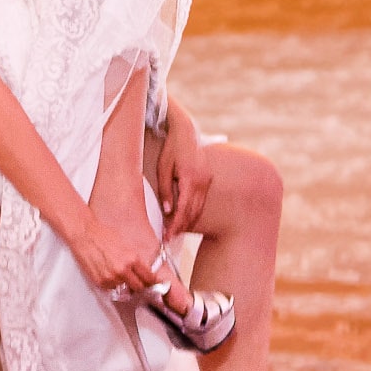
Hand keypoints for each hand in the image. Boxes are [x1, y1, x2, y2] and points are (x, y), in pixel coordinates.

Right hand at [65, 200, 169, 297]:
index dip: (151, 281)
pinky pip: (111, 289)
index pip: (148, 278)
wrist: (85, 234)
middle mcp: (122, 270)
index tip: (152, 282)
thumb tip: (141, 271)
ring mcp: (111, 277)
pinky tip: (110, 274)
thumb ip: (134, 260)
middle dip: (140, 286)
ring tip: (120, 275)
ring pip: (124, 290)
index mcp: (132, 259)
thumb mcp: (126, 245)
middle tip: (138, 283)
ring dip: (124, 285)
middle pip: (138, 287)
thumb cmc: (103, 235)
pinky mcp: (100, 281)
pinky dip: (112, 284)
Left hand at [155, 102, 213, 238]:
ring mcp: (207, 180)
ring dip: (188, 221)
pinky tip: (184, 218)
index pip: (183, 209)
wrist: (186, 132)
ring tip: (175, 232)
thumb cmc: (172, 149)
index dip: (175, 225)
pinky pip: (201, 201)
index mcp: (190, 178)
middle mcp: (202, 181)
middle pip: (192, 212)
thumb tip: (168, 211)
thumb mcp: (163, 169)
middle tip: (168, 238)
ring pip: (198, 208)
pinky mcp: (207, 179)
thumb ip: (165, 191)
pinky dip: (193, 212)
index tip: (166, 236)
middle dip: (181, 227)